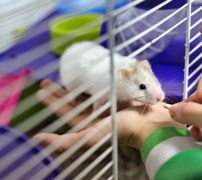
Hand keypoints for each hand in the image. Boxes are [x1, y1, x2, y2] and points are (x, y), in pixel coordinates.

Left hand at [34, 79, 184, 151]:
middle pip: (75, 102)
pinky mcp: (120, 95)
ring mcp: (109, 105)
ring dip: (77, 84)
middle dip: (61, 91)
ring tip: (67, 73)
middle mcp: (98, 116)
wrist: (150, 123)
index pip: (67, 113)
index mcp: (90, 126)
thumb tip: (38, 139)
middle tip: (48, 79)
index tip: (42, 89)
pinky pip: (104, 86)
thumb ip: (65, 141)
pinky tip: (90, 71)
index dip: (53, 102)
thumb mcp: (91, 138)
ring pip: (89, 93)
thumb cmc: (121, 131)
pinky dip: (96, 80)